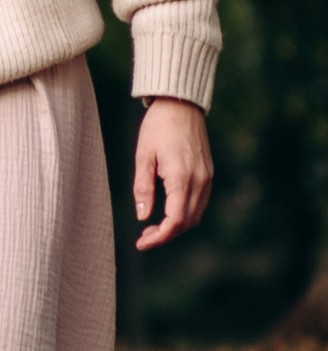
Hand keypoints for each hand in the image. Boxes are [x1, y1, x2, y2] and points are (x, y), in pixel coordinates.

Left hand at [133, 96, 213, 249]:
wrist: (181, 106)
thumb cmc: (157, 128)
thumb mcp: (142, 157)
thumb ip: (143, 188)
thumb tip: (142, 216)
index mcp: (181, 177)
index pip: (175, 220)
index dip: (159, 237)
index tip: (141, 243)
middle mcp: (199, 181)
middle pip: (187, 222)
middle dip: (165, 235)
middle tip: (143, 237)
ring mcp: (207, 178)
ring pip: (195, 215)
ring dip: (176, 226)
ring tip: (151, 228)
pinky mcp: (208, 174)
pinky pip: (199, 202)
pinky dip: (184, 213)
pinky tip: (166, 212)